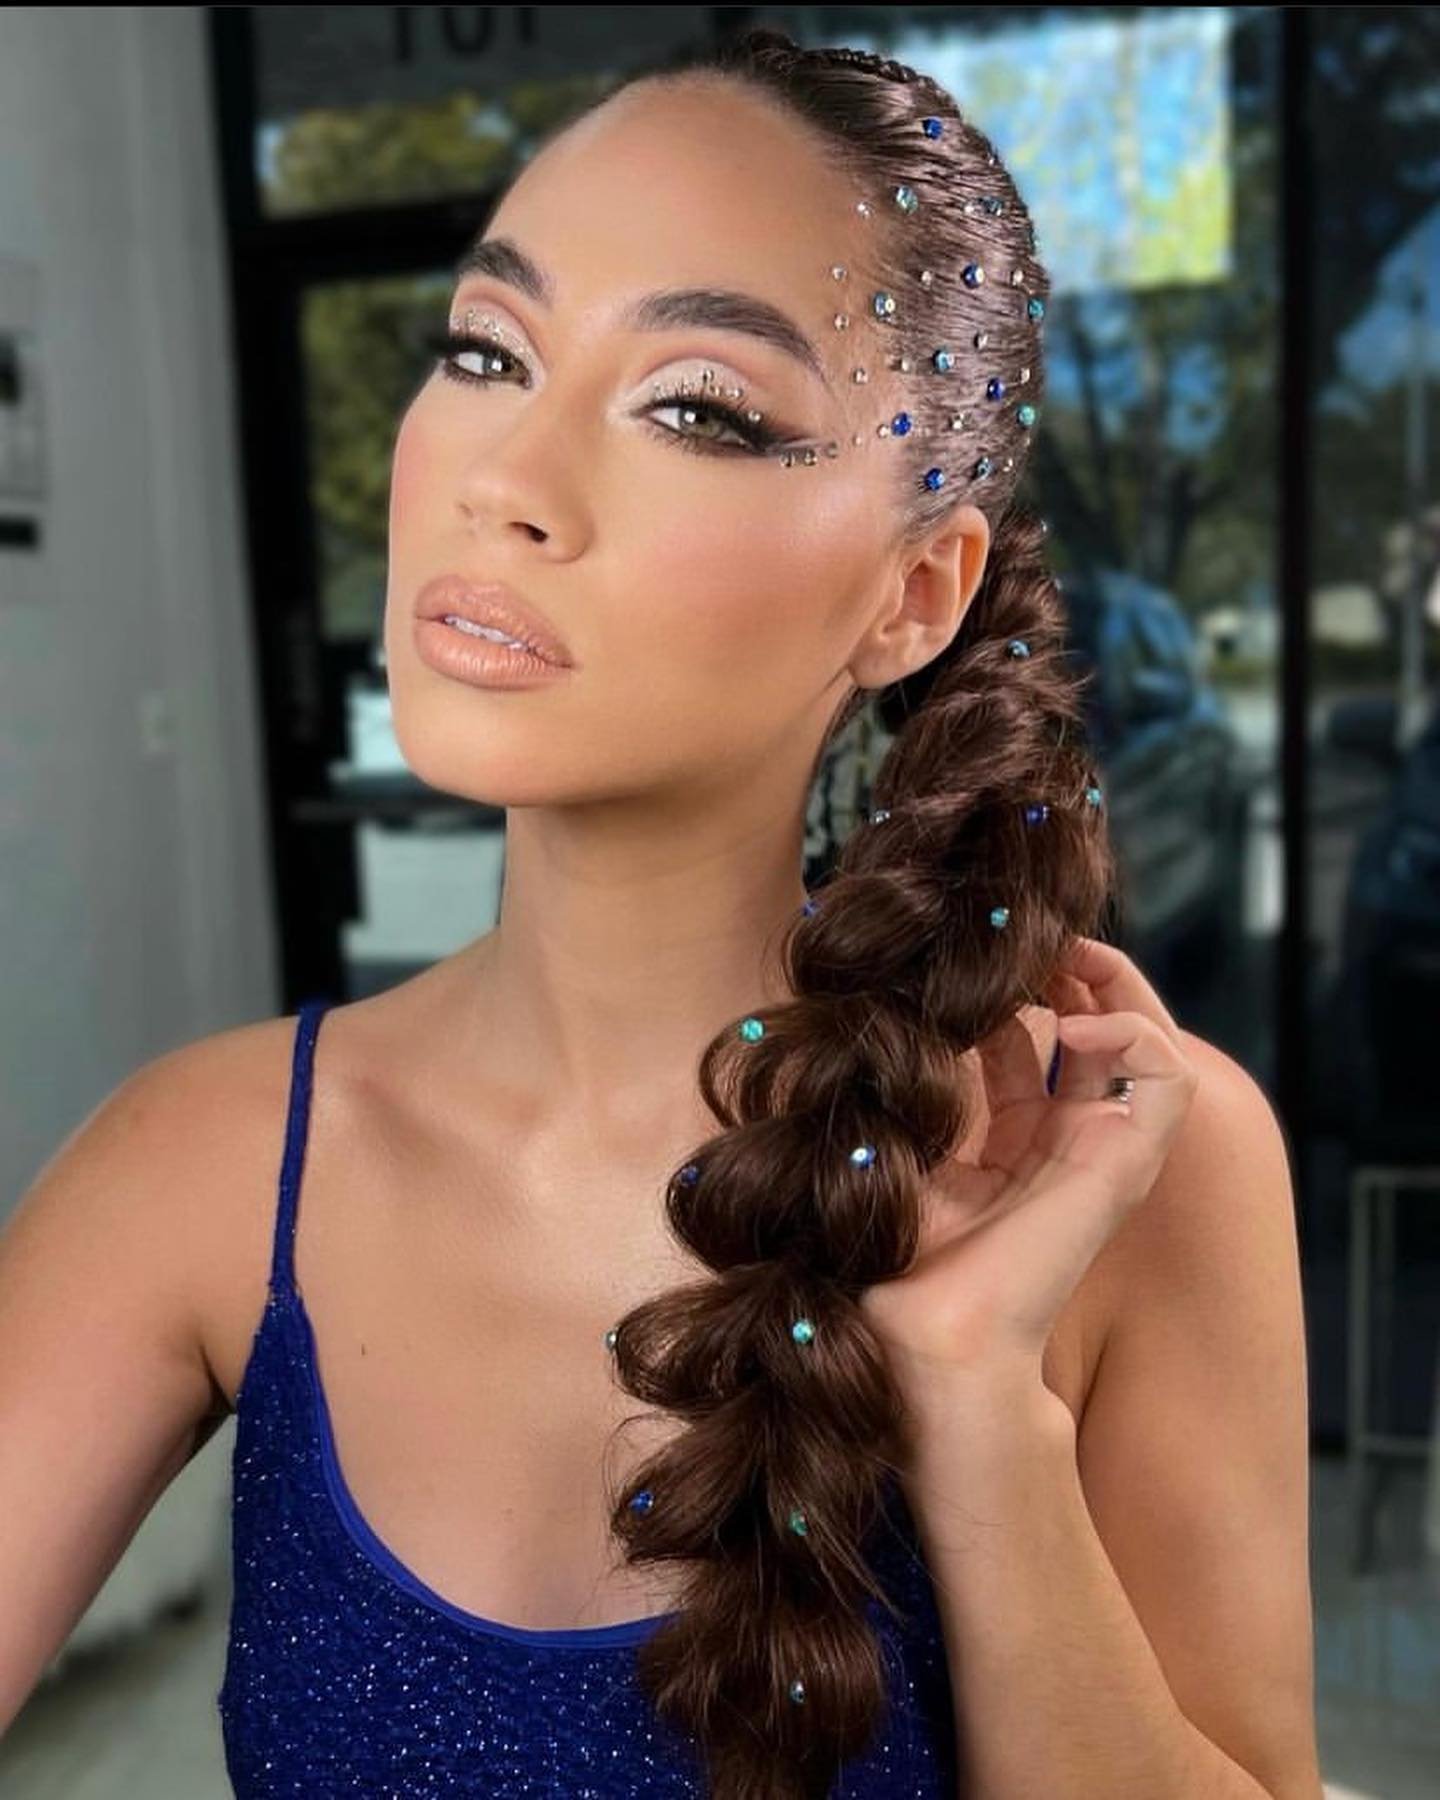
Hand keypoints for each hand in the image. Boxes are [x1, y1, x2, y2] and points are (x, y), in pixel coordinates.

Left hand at [858, 935, 1198, 1412]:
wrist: (918, 1323)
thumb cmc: (889, 1241)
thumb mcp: (899, 1132)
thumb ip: (917, 1074)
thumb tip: (905, 992)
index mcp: (1003, 1146)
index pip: (1019, 1042)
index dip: (1002, 987)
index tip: (969, 947)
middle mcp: (1058, 1147)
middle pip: (1080, 1031)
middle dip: (1057, 970)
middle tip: (1023, 932)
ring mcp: (1099, 1154)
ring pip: (1136, 1040)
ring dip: (1106, 981)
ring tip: (1060, 952)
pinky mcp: (1127, 1162)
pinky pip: (1166, 1076)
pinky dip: (1133, 1031)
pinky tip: (1071, 1024)